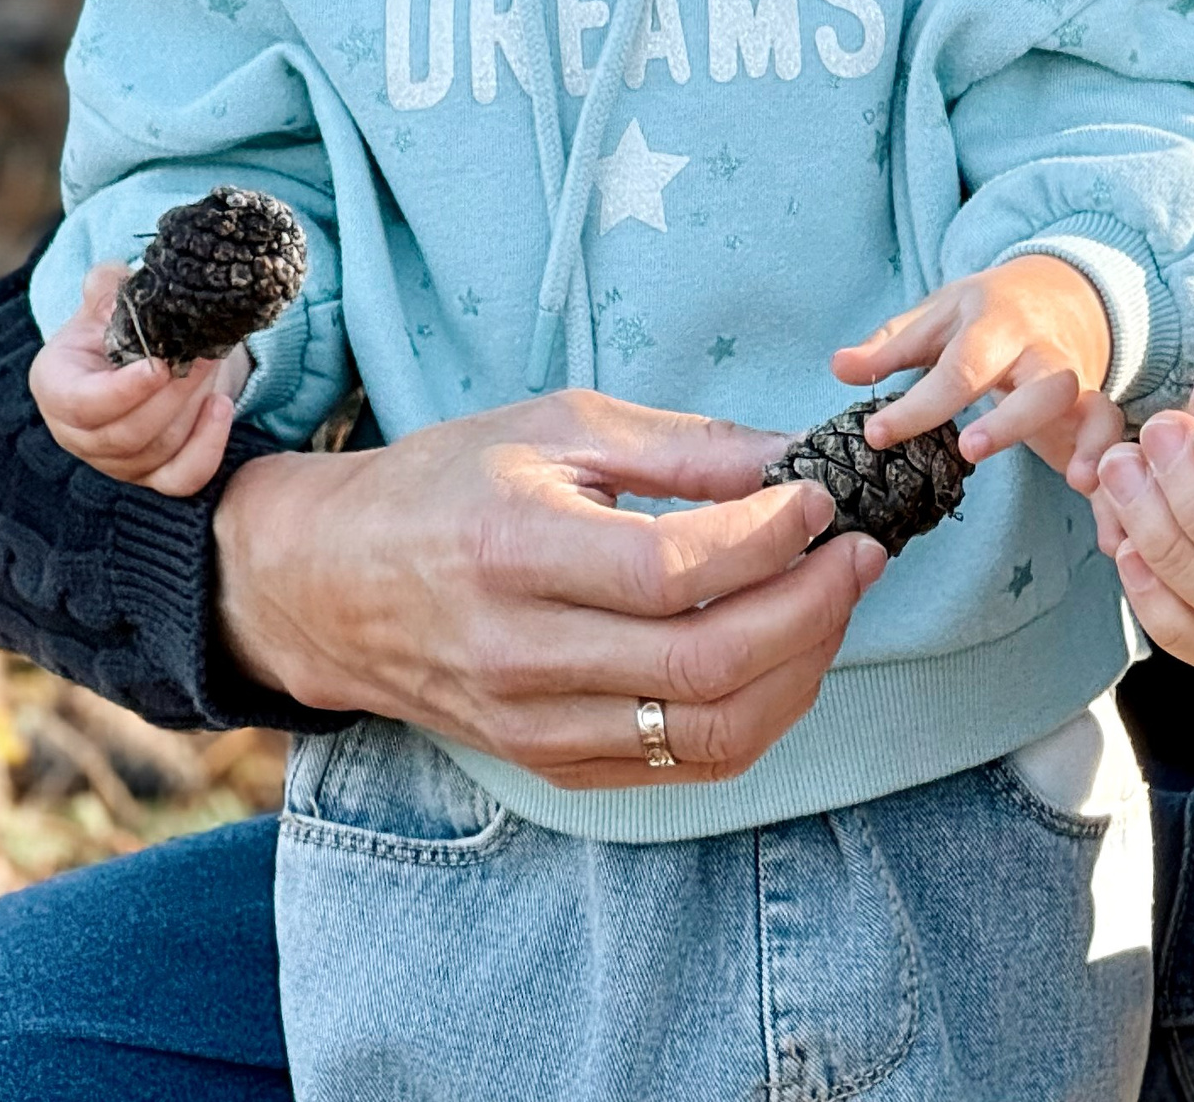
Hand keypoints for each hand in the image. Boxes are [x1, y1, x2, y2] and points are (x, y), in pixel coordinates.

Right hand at [30, 264, 248, 495]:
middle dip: (172, 394)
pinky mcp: (153, 475)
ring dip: (193, 408)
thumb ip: (106, 288)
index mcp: (58, 388)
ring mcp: (116, 461)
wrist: (148, 350)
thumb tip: (112, 287)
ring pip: (158, 452)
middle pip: (126, 434)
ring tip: (215, 363)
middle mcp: (79, 434)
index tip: (159, 366)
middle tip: (205, 353)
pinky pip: (183, 478)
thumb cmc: (121, 324)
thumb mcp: (108, 297)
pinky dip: (207, 447)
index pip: (82, 406)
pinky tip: (222, 407)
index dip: (121, 392)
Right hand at [214, 396, 886, 789]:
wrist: (332, 584)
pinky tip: (781, 655)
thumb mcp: (558, 427)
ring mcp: (535, 724)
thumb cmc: (447, 483)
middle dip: (811, 609)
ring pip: (703, 732)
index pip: (673, 570)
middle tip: (861, 552)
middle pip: (702, 666)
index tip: (824, 498)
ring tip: (834, 603)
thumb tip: (797, 458)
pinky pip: (676, 767)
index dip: (769, 538)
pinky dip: (751, 717)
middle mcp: (522, 653)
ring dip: (797, 670)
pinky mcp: (549, 763)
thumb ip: (684, 448)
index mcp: (516, 550)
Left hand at [831, 257, 1124, 478]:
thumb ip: (890, 348)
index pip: (958, 367)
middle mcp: (1040, 348)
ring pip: (1087, 402)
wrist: (1063, 288)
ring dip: (1085, 437)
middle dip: (1012, 416)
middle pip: (1039, 379)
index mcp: (993, 322)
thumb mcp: (937, 317)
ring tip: (1075, 479)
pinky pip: (1112, 429)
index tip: (877, 435)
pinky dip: (1110, 458)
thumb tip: (838, 367)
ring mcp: (1074, 375)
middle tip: (969, 449)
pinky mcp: (1095, 402)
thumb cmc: (987, 312)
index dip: (916, 405)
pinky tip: (1096, 492)